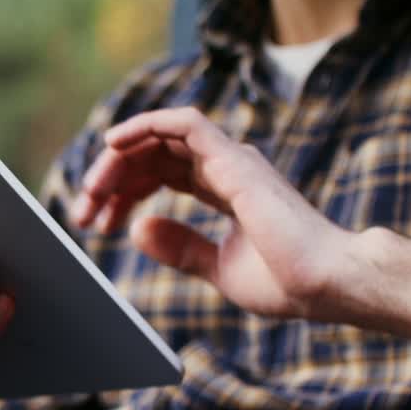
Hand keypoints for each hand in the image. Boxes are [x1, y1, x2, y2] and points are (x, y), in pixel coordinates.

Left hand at [72, 107, 354, 319]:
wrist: (328, 285)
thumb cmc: (288, 282)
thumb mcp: (217, 267)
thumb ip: (180, 247)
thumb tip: (138, 229)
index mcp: (226, 187)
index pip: (161, 173)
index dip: (124, 192)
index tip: (96, 223)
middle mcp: (228, 166)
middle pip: (154, 155)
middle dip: (112, 180)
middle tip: (82, 213)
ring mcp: (232, 160)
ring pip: (160, 138)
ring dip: (118, 160)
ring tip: (91, 191)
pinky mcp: (235, 160)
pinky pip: (184, 124)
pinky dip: (146, 125)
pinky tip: (114, 143)